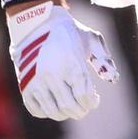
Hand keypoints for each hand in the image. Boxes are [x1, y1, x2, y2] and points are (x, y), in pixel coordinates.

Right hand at [6, 0, 118, 120]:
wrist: (36, 24)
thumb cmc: (69, 32)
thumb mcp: (91, 39)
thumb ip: (103, 59)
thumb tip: (113, 79)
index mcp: (71, 63)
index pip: (84, 95)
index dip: (92, 102)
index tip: (95, 100)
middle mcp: (52, 74)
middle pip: (69, 106)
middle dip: (81, 111)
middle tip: (85, 108)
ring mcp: (36, 81)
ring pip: (53, 111)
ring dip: (66, 114)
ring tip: (72, 108)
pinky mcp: (24, 86)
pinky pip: (36, 109)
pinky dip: (47, 112)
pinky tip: (54, 105)